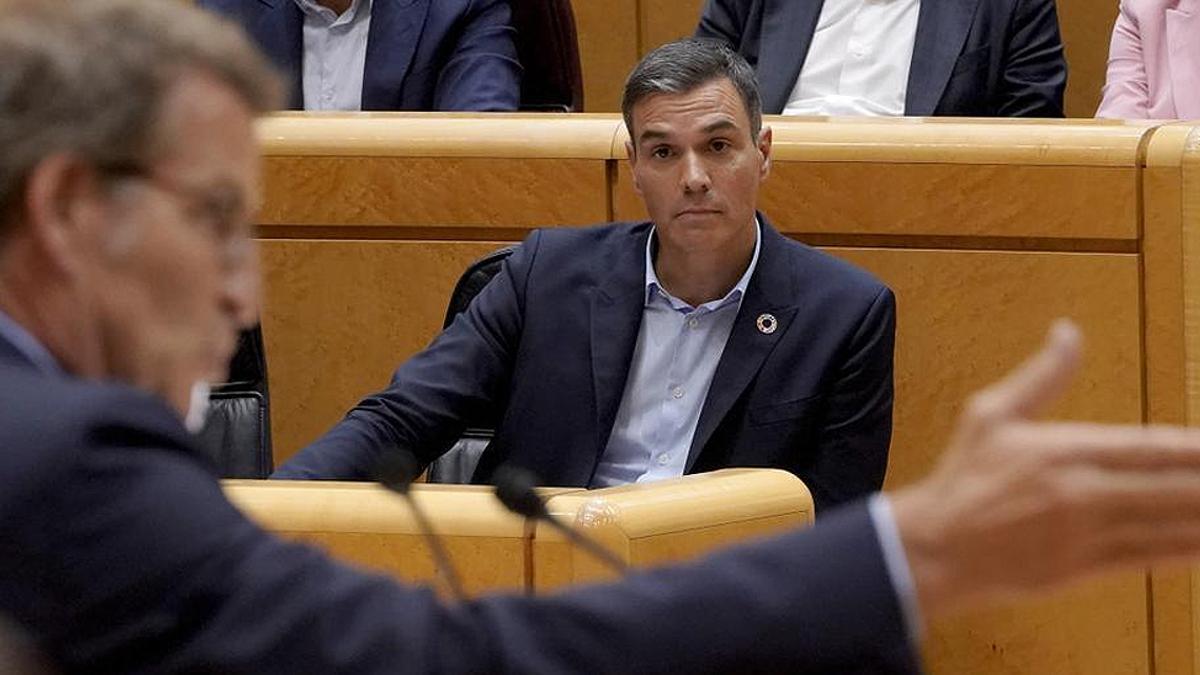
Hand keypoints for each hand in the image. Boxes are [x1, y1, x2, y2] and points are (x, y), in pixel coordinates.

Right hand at [891, 320, 1199, 620]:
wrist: (936, 547)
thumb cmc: (963, 478)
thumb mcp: (991, 414)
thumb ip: (1042, 376)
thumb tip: (1068, 331)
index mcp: (1065, 450)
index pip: (1151, 447)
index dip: (1196, 449)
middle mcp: (1084, 492)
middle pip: (1173, 487)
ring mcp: (1087, 534)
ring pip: (1170, 525)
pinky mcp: (1084, 568)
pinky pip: (1150, 557)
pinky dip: (1187, 550)